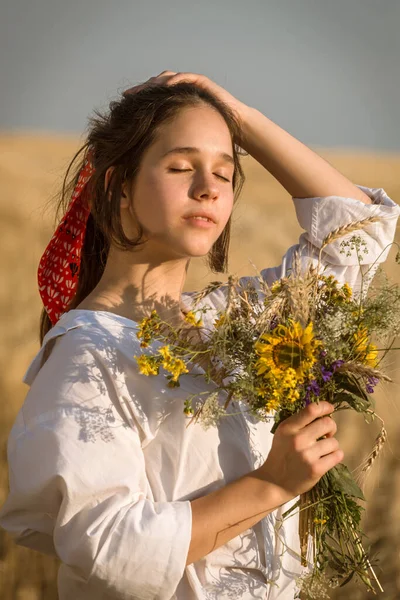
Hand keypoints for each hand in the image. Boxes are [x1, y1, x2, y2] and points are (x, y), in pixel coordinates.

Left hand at [122, 70, 249, 125]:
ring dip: (154, 83)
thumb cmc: (209, 135)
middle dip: (141, 89)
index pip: (152, 96)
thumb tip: (149, 149)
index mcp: (174, 102)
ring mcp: (191, 84)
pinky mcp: (201, 82)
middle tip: (128, 96)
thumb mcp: (184, 135)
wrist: (233, 127)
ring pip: (167, 78)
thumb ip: (170, 135)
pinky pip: (185, 78)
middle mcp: (180, 90)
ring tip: (144, 90)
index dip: (139, 99)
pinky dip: (175, 81)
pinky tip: (165, 87)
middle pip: (155, 84)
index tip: (124, 105)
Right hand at [257, 401, 343, 501]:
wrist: (274, 481)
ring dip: (332, 446)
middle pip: (328, 423)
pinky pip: (337, 456)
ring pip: (334, 442)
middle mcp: (298, 439)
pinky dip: (335, 456)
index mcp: (289, 428)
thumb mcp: (283, 433)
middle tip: (327, 434)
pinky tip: (327, 459)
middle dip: (331, 428)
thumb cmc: (281, 454)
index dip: (325, 406)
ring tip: (322, 451)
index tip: (330, 408)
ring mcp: (307, 455)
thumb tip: (322, 413)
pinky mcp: (316, 469)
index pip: (312, 410)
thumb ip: (299, 422)